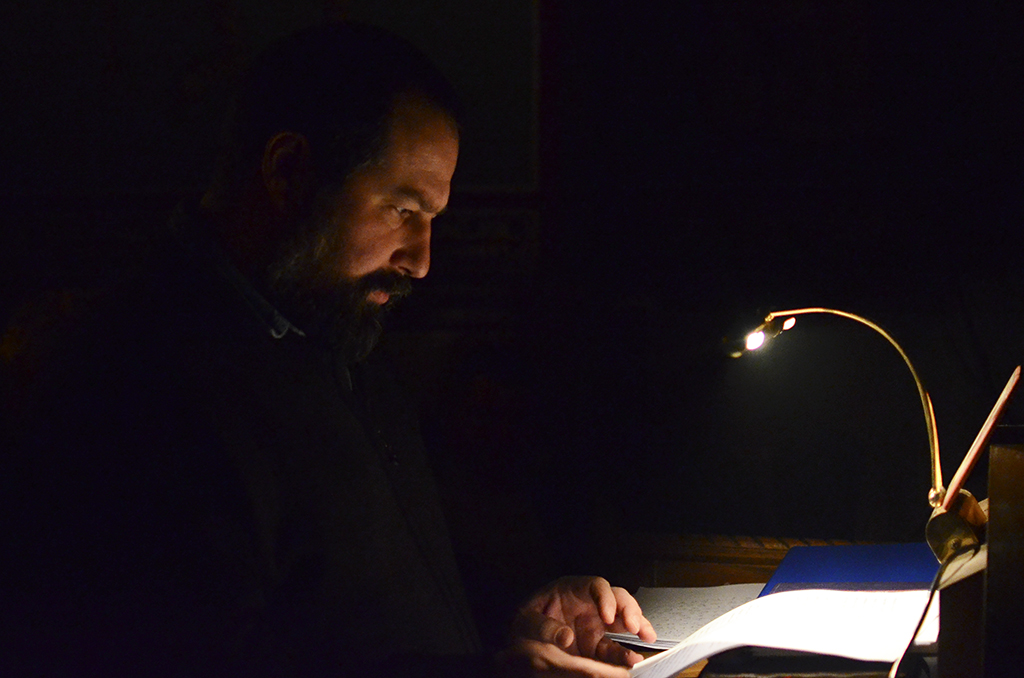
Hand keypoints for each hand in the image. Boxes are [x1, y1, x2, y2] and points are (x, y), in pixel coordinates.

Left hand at [497, 576, 655, 677]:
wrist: (519, 641)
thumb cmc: (523, 622)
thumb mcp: (525, 619)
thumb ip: (542, 626)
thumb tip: (566, 637)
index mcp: (572, 589)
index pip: (596, 586)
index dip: (606, 598)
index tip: (608, 616)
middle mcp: (589, 604)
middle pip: (618, 599)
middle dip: (630, 610)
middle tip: (635, 627)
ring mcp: (595, 625)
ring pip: (624, 622)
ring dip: (638, 628)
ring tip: (646, 638)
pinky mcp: (596, 646)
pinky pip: (614, 649)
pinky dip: (625, 654)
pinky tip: (632, 661)